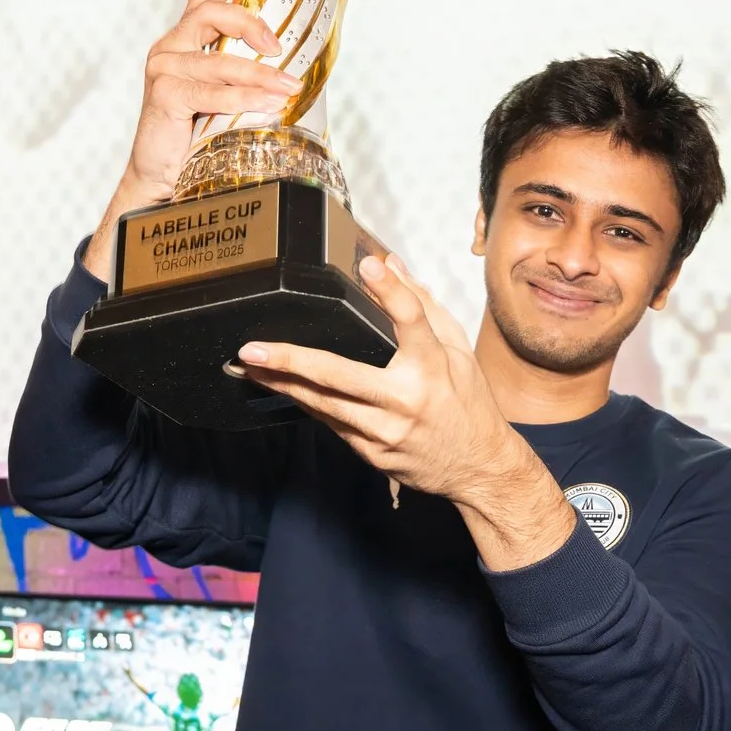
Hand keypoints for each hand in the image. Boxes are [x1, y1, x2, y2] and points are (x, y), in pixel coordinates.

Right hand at [84, 0, 297, 280]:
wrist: (160, 177)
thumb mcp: (217, 97)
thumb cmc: (190, 136)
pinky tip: (267, 105)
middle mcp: (168, 49)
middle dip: (251, 24)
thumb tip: (282, 66)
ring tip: (289, 88)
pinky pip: (211, 91)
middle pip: (211, 14)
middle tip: (279, 46)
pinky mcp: (164, 95)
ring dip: (260, 75)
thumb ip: (235, 74)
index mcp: (180, 44)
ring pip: (220, 60)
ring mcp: (163, 70)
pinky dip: (243, 98)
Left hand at [236, 255, 580, 571]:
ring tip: (251, 368)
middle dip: (291, 362)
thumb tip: (391, 263)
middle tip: (253, 350)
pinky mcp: (373, 454)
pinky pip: (332, 424)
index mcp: (434, 366)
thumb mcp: (457, 350)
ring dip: (284, 386)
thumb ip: (422, 305)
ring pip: (324, 405)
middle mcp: (406, 400)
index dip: (390, 290)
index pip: (412, 319)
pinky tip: (285, 390)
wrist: (478, 468)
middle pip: (340, 375)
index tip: (368, 264)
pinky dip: (308, 404)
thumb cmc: (468, 402)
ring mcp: (386, 432)